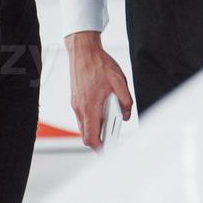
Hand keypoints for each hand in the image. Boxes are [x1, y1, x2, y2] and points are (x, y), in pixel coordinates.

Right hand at [65, 32, 132, 149]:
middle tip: (113, 136)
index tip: (109, 150)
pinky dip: (93, 117)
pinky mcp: (76, 99)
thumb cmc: (98, 64)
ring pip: (85, 125)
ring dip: (97, 127)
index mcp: (89, 107)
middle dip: (100, 139)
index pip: (91, 138)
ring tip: (111, 119)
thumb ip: (125, 102)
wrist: (83, 51)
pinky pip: (84, 115)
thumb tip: (125, 115)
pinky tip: (104, 109)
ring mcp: (76, 104)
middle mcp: (80, 108)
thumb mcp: (119, 82)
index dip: (100, 148)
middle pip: (87, 134)